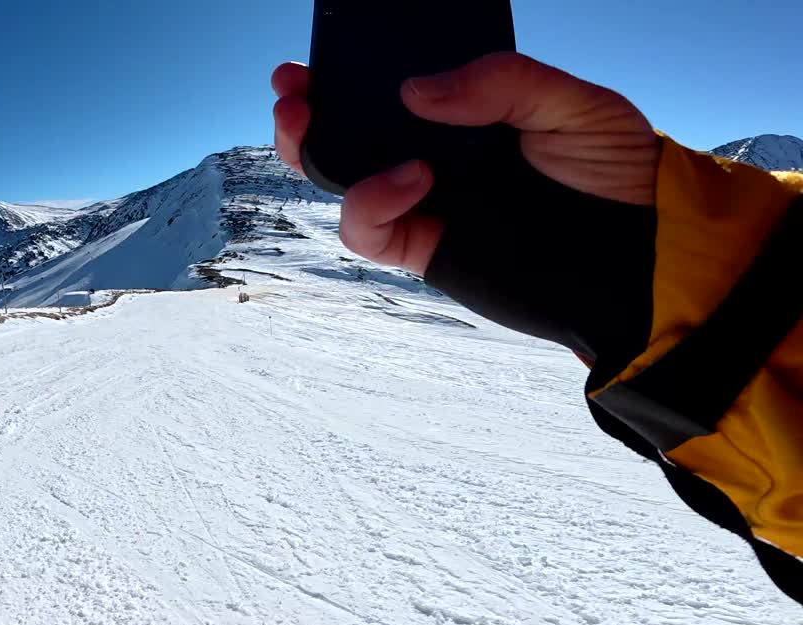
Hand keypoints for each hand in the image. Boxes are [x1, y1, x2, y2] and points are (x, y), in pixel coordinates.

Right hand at [271, 52, 660, 274]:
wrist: (641, 259)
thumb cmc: (616, 174)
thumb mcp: (573, 104)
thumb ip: (500, 82)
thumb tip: (413, 90)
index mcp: (464, 113)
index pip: (391, 88)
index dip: (347, 73)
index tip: (316, 56)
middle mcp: (434, 155)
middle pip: (347, 133)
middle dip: (307, 112)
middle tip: (291, 90)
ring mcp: (425, 202)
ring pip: (341, 180)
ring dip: (313, 151)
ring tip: (311, 121)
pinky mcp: (424, 247)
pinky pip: (367, 230)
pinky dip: (370, 202)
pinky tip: (411, 177)